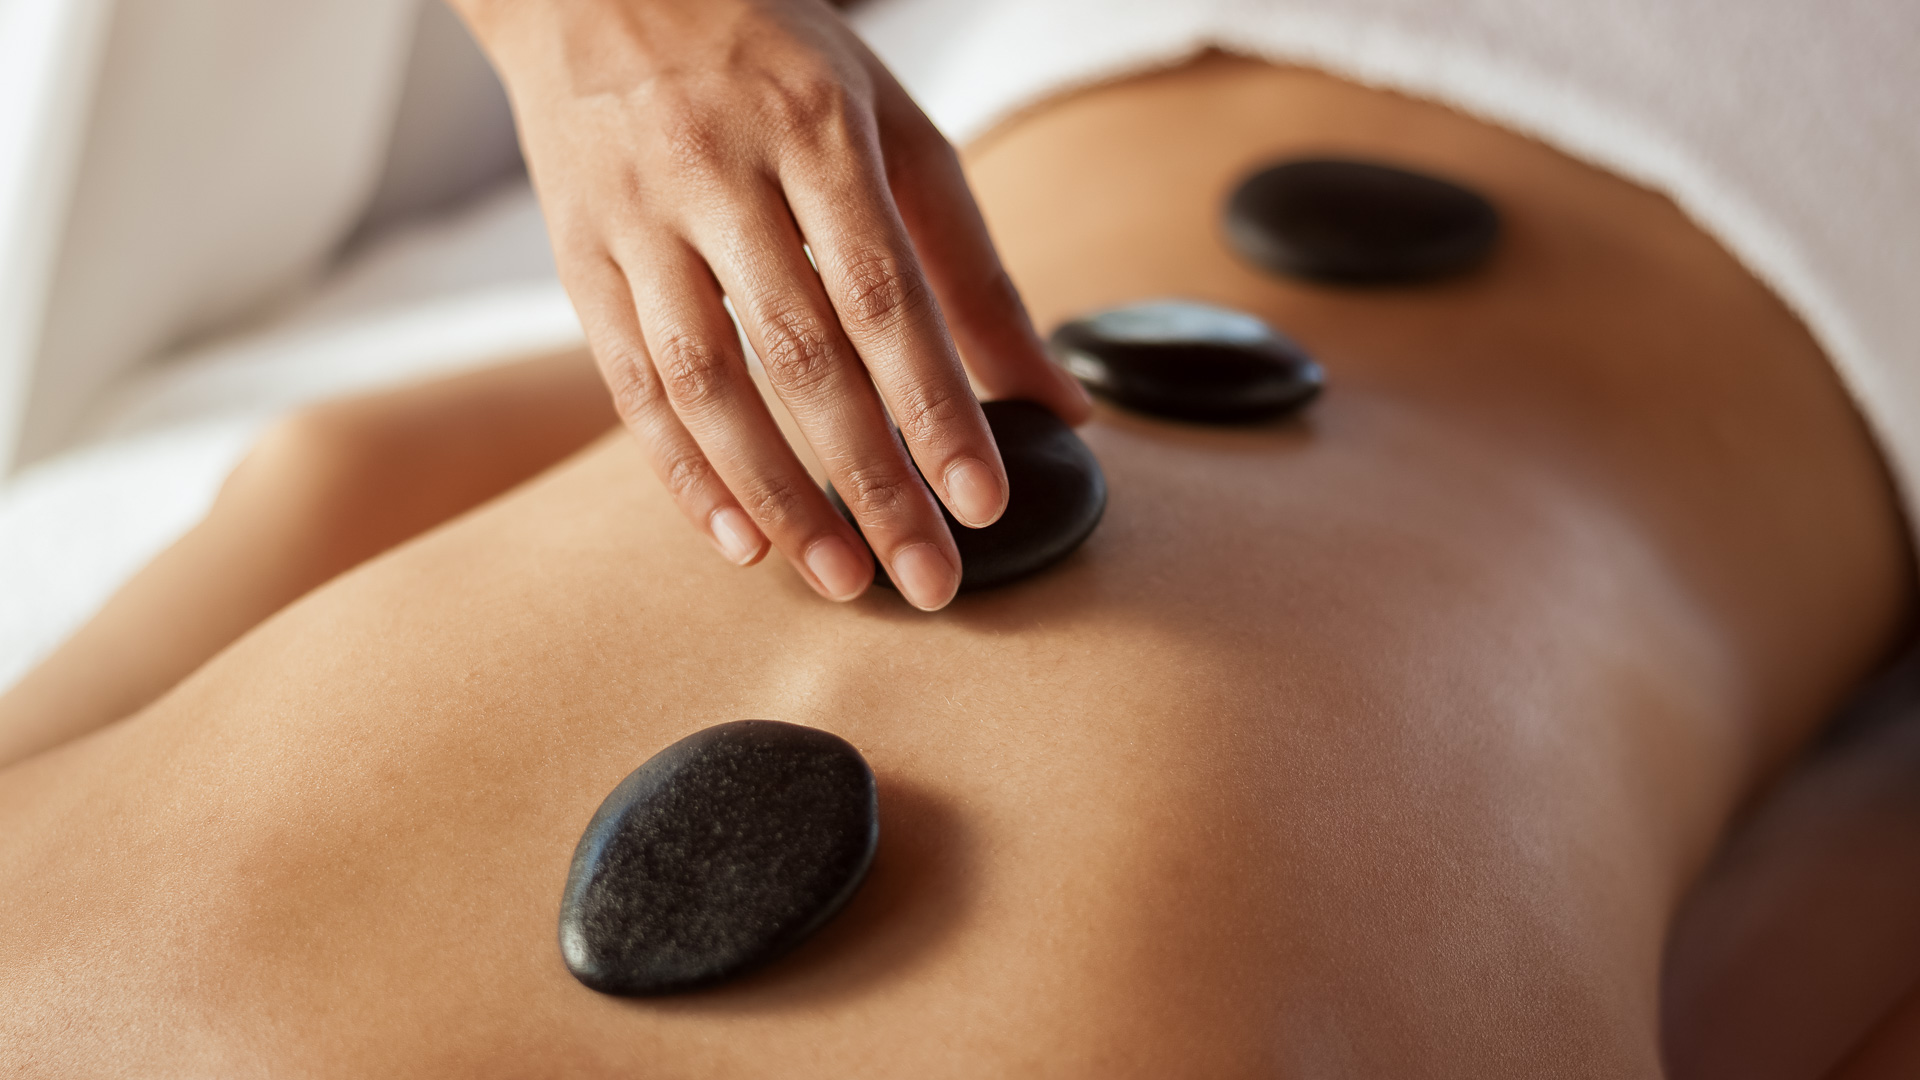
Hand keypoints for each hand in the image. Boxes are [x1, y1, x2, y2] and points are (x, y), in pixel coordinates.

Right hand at [452, 0, 1091, 610]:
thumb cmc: (770, 62)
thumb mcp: (890, 129)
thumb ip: (969, 266)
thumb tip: (1056, 397)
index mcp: (813, 129)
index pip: (884, 293)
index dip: (936, 406)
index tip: (981, 501)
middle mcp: (718, 172)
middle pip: (801, 354)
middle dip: (872, 479)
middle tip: (928, 575)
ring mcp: (637, 219)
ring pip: (705, 384)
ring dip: (778, 495)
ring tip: (842, 577)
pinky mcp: (578, 259)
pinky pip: (629, 385)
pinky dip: (684, 474)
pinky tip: (741, 540)